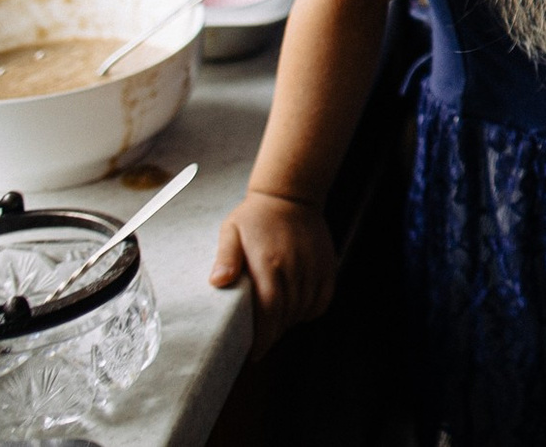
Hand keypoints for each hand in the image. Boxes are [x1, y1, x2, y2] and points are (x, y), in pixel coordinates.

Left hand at [210, 188, 334, 357]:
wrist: (292, 193)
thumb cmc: (255, 215)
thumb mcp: (230, 231)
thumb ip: (224, 258)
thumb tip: (218, 282)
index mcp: (269, 263)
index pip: (269, 310)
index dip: (263, 336)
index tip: (254, 352)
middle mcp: (294, 267)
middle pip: (287, 315)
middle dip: (273, 335)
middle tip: (261, 343)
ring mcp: (313, 266)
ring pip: (305, 309)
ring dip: (290, 323)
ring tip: (276, 325)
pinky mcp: (328, 264)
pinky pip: (323, 299)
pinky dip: (312, 311)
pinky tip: (298, 311)